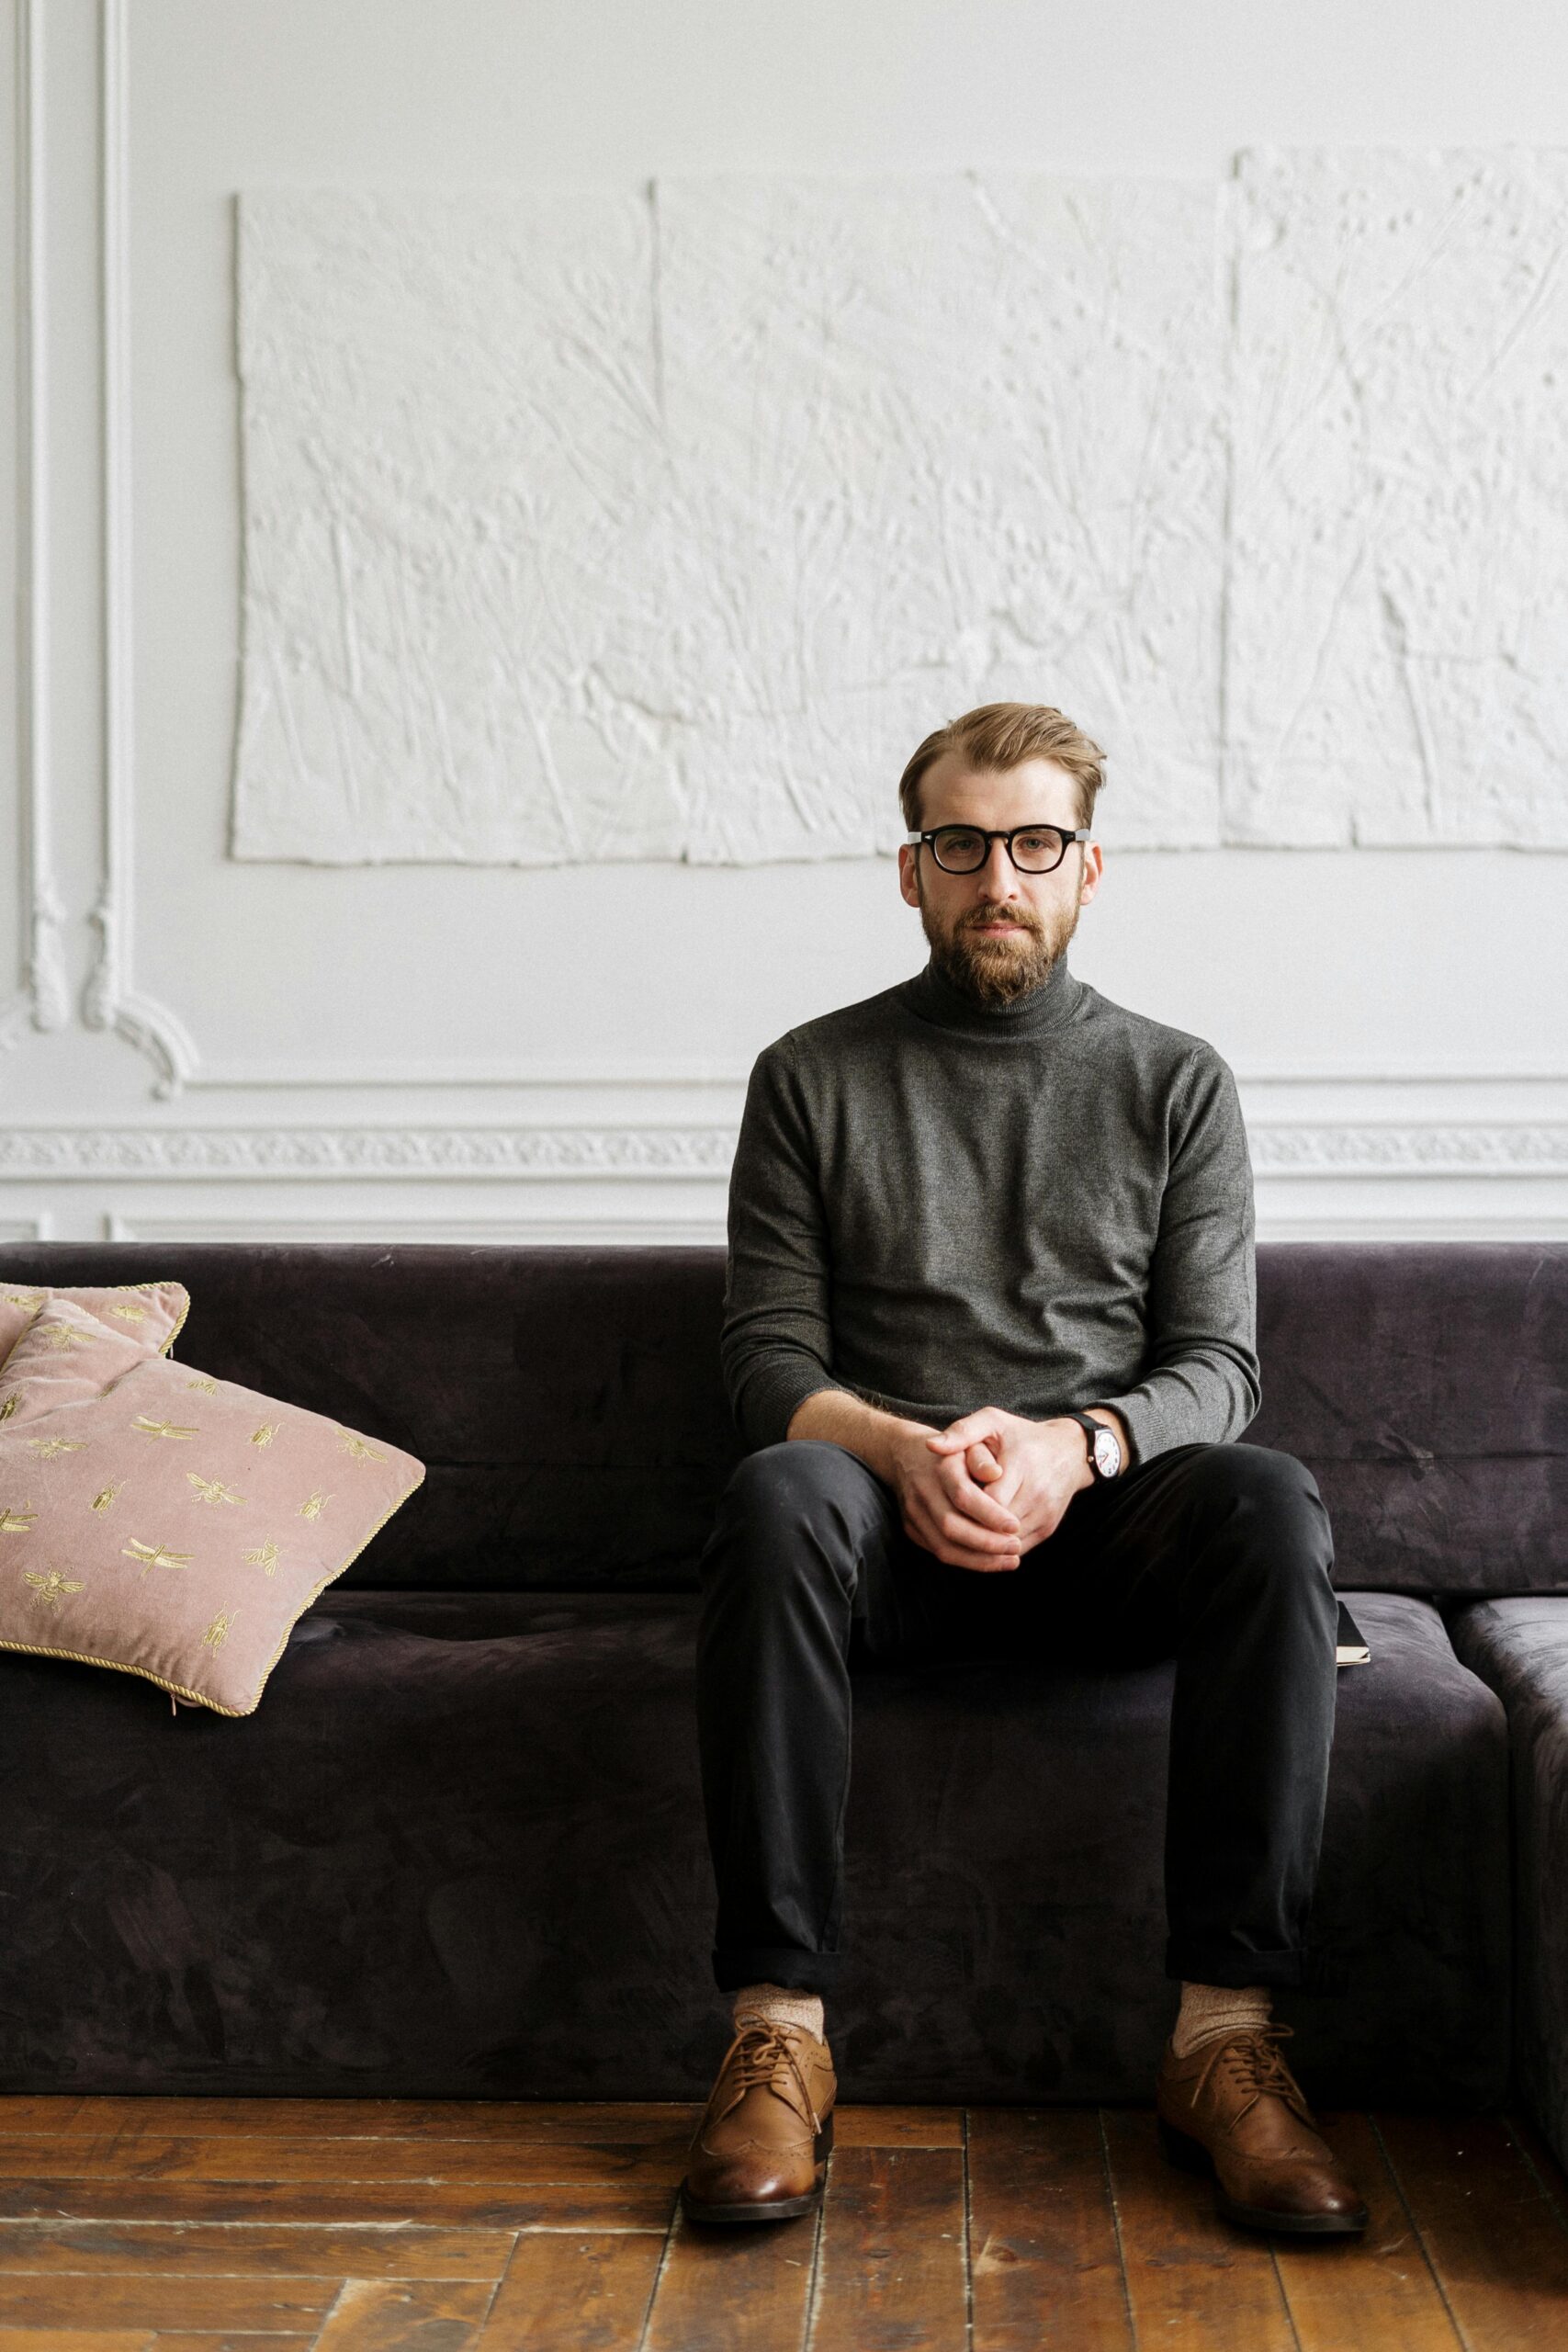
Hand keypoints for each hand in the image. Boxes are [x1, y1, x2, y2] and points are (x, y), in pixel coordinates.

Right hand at [884, 1422, 1024, 1572]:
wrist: (907, 1455)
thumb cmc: (954, 1450)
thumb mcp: (972, 1440)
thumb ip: (983, 1456)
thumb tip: (996, 1474)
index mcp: (940, 1467)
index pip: (963, 1496)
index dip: (991, 1514)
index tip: (1016, 1526)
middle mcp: (922, 1491)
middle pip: (951, 1527)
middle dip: (987, 1543)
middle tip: (1016, 1547)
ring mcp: (913, 1513)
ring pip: (943, 1547)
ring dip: (979, 1560)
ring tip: (1010, 1560)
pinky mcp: (911, 1528)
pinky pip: (938, 1552)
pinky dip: (967, 1561)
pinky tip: (991, 1560)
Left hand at [924, 1408, 1096, 1550]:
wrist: (1069, 1452)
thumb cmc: (1022, 1435)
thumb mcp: (993, 1421)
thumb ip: (962, 1431)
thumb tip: (930, 1446)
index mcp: (1021, 1465)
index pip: (984, 1500)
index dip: (962, 1506)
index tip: (943, 1500)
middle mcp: (1038, 1493)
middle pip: (993, 1525)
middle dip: (967, 1526)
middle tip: (943, 1521)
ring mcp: (1045, 1514)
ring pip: (1004, 1542)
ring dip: (980, 1541)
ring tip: (957, 1530)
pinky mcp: (1048, 1528)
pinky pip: (1016, 1548)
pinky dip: (996, 1547)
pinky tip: (977, 1536)